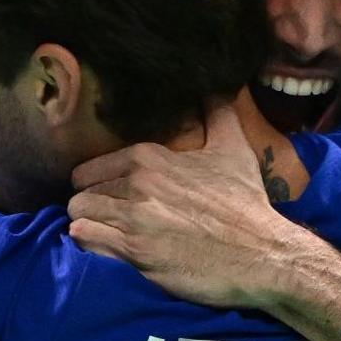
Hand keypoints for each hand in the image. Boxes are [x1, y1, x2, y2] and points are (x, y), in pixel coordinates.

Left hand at [68, 104, 310, 309]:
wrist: (261, 253)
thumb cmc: (246, 203)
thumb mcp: (234, 150)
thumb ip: (218, 114)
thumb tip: (217, 87)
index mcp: (149, 157)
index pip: (90, 167)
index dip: (96, 183)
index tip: (109, 195)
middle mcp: (135, 184)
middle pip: (81, 192)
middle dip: (92, 204)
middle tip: (107, 217)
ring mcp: (133, 220)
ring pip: (78, 215)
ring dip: (89, 225)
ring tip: (106, 233)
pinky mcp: (135, 253)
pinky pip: (85, 240)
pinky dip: (90, 245)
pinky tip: (107, 249)